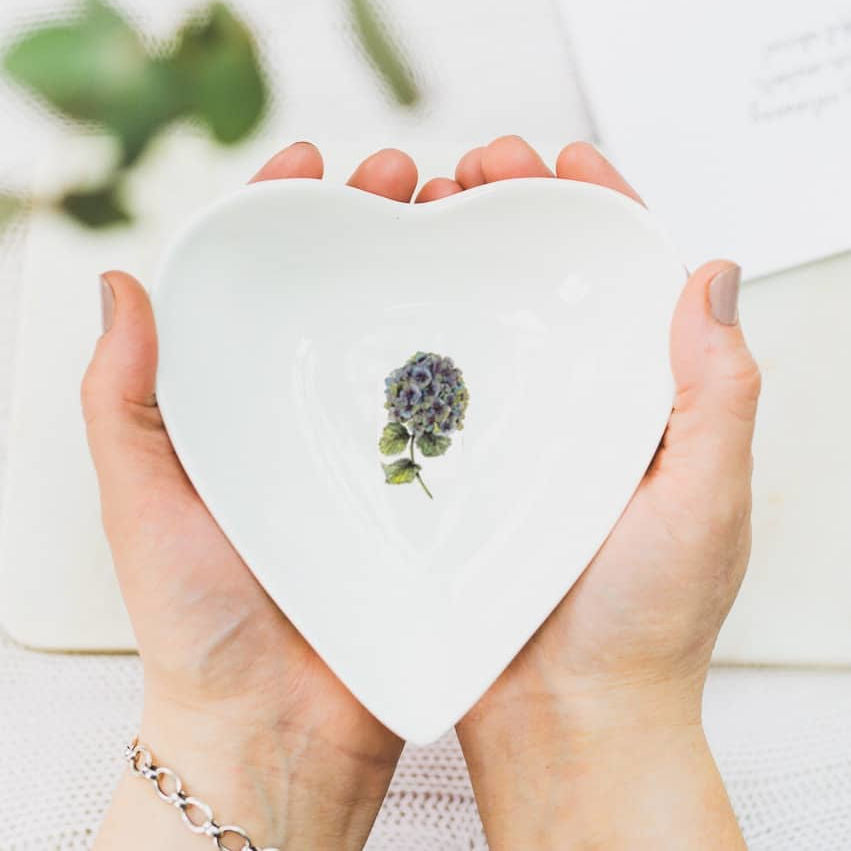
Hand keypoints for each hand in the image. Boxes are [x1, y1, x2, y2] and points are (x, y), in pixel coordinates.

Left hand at [85, 142, 421, 849]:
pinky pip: (462, 423)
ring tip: (459, 222)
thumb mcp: (142, 502)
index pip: (270, 290)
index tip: (312, 162)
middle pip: (354, 300)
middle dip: (380, 226)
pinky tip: (499, 326)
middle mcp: (318, 421)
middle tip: (408, 176)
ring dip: (436, 279)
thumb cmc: (201, 627)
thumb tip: (117, 289)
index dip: (287, 216)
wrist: (278, 732)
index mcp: (249, 410)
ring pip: (412, 347)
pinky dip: (481, 371)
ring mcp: (381, 456)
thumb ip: (122, 403)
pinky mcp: (432, 499)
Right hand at [426, 137, 757, 849]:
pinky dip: (419, 344)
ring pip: (483, 330)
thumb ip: (719, 394)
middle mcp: (574, 411)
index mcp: (641, 404)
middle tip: (475, 172)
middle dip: (510, 217)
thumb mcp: (707, 503)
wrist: (568, 718)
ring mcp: (513, 440)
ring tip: (422, 215)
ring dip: (456, 266)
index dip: (599, 209)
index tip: (566, 159)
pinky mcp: (461, 474)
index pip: (625, 282)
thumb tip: (715, 278)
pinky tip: (392, 311)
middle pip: (541, 289)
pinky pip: (439, 394)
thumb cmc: (645, 626)